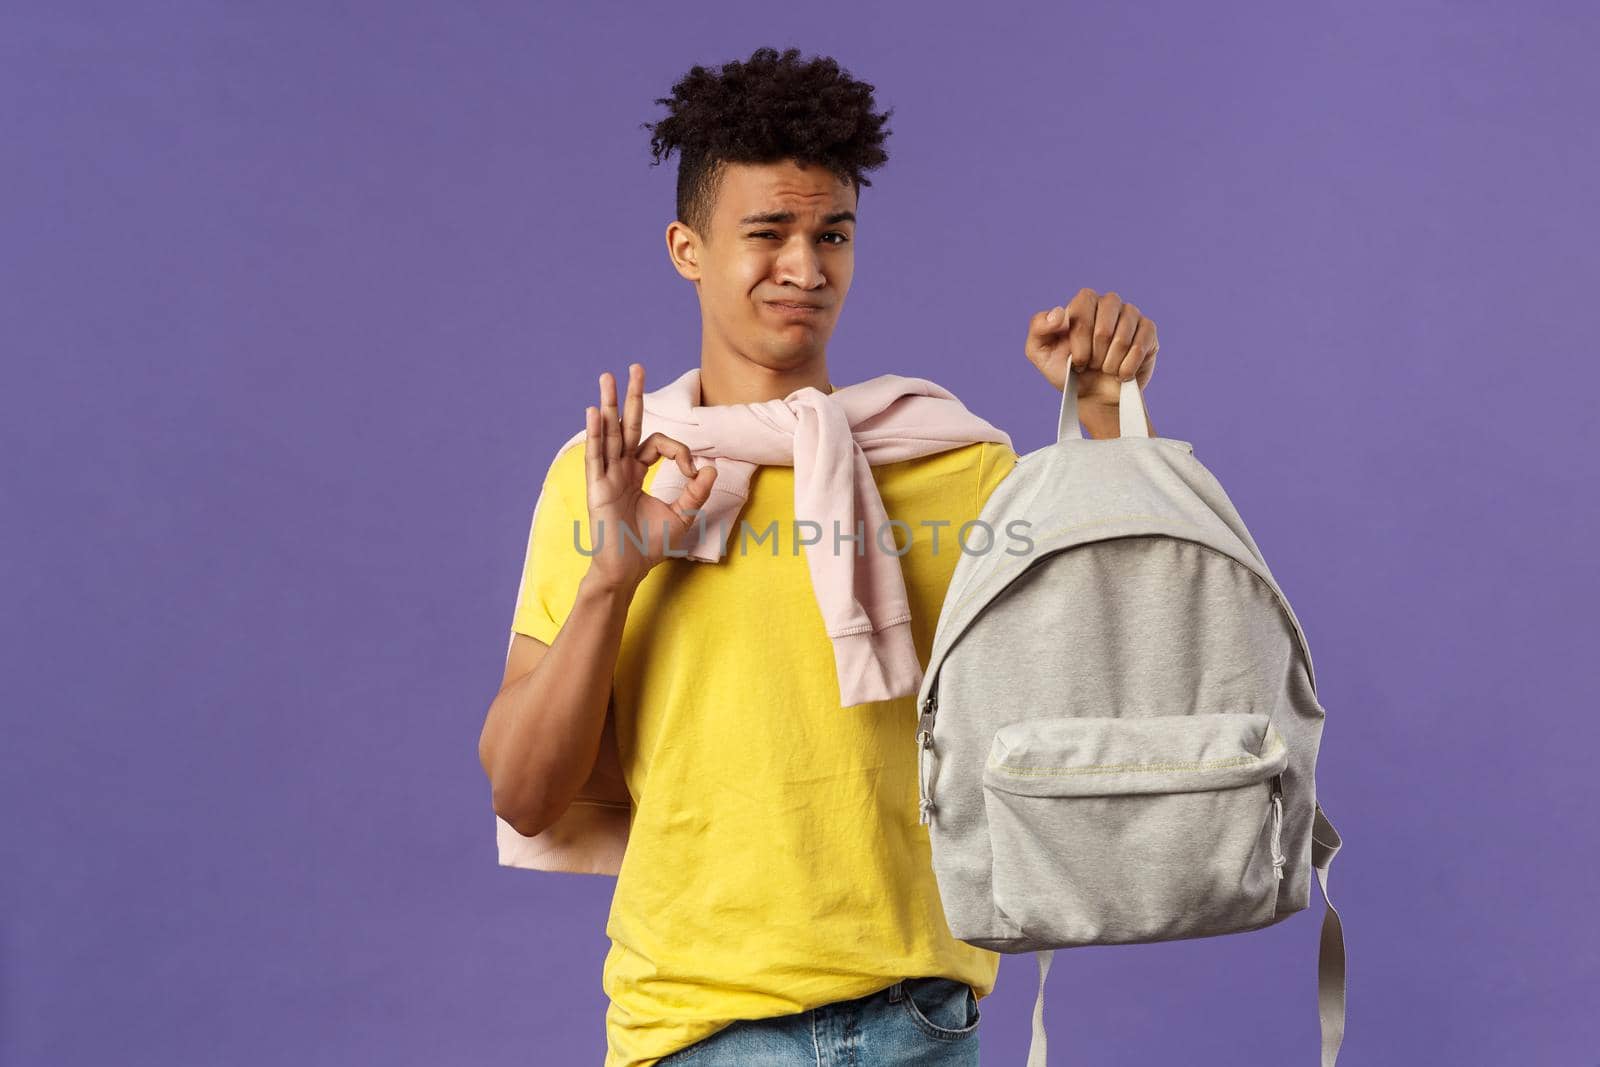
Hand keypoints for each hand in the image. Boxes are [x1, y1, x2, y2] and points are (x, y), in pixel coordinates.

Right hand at [583, 363, 717, 590]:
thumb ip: (696, 493)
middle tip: (634, 367)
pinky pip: (597, 456)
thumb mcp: (682, 516)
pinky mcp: (598, 488)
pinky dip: (596, 434)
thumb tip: (711, 469)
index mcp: (636, 473)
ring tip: (606, 377)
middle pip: (626, 425)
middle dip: (631, 396)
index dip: (679, 451)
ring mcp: (607, 476)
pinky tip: (595, 413)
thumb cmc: (649, 546)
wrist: (628, 569)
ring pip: (609, 433)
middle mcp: (620, 469)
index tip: (692, 470)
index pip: (657, 445)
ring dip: (608, 405)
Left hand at [1024, 288, 1159, 408]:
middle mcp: (1109, 304)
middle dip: (1094, 355)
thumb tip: (1059, 313)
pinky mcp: (1148, 331)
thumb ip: (1039, 328)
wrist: (1093, 395)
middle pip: (1104, 327)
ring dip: (1110, 364)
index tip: (1076, 360)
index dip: (1079, 338)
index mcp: (1083, 303)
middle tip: (1090, 365)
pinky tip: (1121, 373)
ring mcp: (1131, 315)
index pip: (1083, 305)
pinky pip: (1140, 346)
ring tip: (1105, 369)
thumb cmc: (1066, 370)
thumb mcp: (1040, 352)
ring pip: (1122, 338)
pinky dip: (1127, 367)